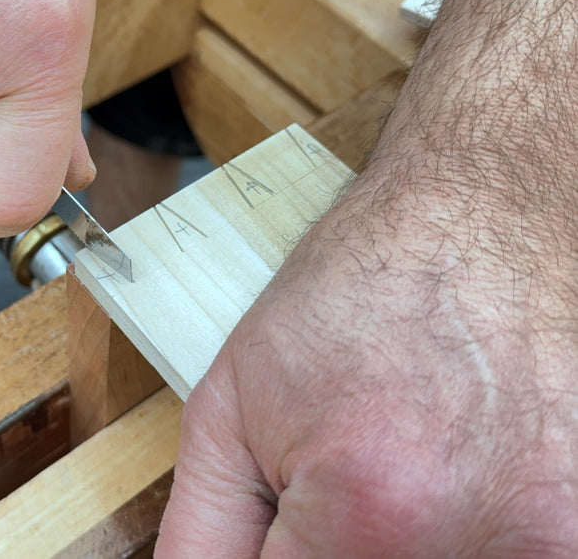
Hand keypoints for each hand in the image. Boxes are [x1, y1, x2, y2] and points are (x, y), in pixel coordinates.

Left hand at [157, 158, 577, 554]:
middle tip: (341, 475)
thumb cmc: (352, 294)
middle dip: (332, 549)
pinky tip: (450, 475)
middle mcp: (486, 547)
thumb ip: (204, 535)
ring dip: (398, 543)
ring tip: (398, 469)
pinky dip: (455, 536)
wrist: (476, 221)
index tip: (278, 537)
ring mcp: (558, 544)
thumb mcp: (232, 409)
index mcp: (372, 515)